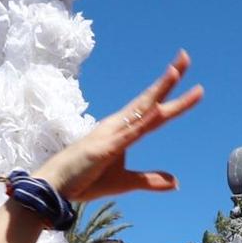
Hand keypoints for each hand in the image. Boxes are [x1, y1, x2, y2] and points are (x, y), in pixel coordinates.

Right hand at [35, 52, 203, 202]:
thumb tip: (176, 183)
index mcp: (123, 129)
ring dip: (158, 91)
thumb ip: (150, 181)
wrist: (55, 186)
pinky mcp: (105, 148)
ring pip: (142, 111)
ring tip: (175, 71)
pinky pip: (129, 134)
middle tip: (185, 56)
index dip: (169, 92)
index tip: (186, 76)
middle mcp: (118, 125)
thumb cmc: (86, 180)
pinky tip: (158, 110)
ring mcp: (111, 134)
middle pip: (149, 99)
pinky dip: (143, 121)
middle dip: (168, 80)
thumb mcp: (125, 182)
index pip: (151, 108)